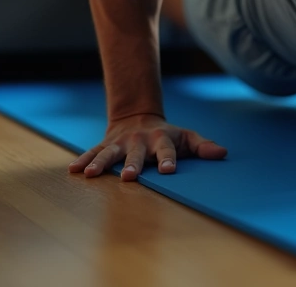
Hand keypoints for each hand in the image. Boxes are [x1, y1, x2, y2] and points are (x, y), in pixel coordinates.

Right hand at [68, 113, 226, 180]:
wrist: (138, 118)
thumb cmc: (167, 135)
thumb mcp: (187, 137)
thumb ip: (203, 146)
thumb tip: (222, 153)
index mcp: (161, 139)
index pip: (166, 150)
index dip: (168, 159)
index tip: (168, 171)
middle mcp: (139, 141)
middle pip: (136, 154)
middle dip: (132, 165)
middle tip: (129, 177)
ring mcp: (120, 143)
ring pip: (109, 153)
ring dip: (101, 163)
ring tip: (90, 174)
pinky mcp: (105, 145)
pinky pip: (92, 152)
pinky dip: (83, 160)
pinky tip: (73, 170)